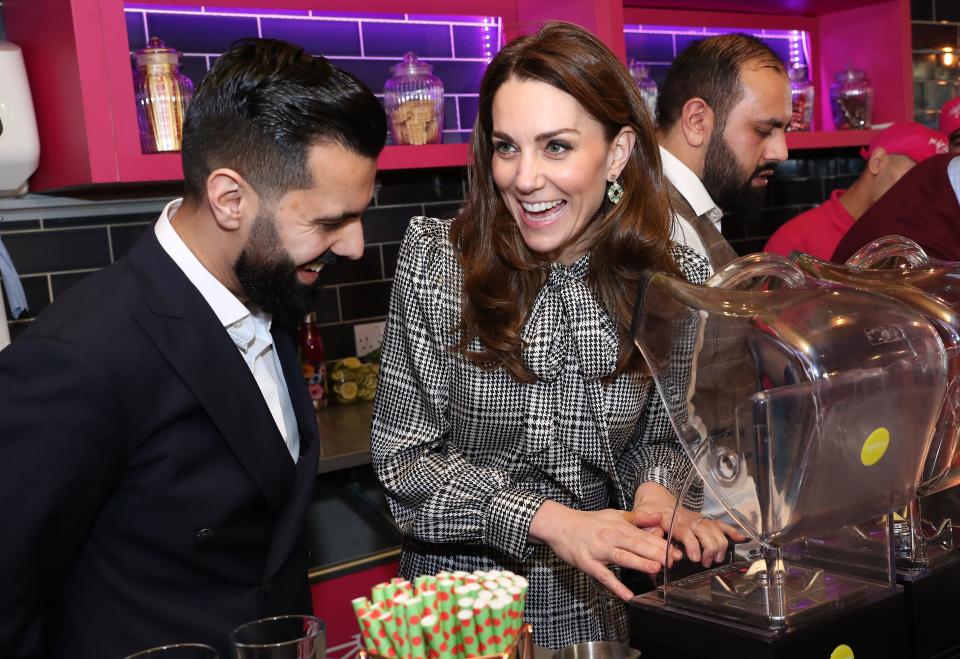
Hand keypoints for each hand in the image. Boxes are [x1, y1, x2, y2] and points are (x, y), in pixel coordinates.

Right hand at [529, 500, 682, 600]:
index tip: (676, 552)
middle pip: (635, 544)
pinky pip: (604, 576)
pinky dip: (616, 586)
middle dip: (654, 553)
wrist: (560, 525)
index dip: (660, 544)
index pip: (643, 535)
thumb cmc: (589, 522)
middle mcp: (610, 536)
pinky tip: (628, 595)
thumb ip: (638, 518)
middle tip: (672, 561)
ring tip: (654, 569)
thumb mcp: (614, 515)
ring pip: (621, 557)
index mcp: (619, 525)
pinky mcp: (588, 564)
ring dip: (638, 563)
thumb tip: (659, 517)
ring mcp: (598, 551)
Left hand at [633, 482, 747, 567]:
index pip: (686, 532)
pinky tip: (740, 538)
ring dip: (720, 544)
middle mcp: (688, 519)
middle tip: (706, 563)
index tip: (696, 558)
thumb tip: (655, 538)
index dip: (693, 545)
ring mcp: (697, 518)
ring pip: (715, 529)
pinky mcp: (703, 519)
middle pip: (705, 532)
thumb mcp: (641, 518)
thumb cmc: (648, 511)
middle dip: (710, 548)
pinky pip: (719, 523)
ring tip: (717, 559)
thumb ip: (646, 528)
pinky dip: (731, 530)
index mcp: (672, 520)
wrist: (654, 496)